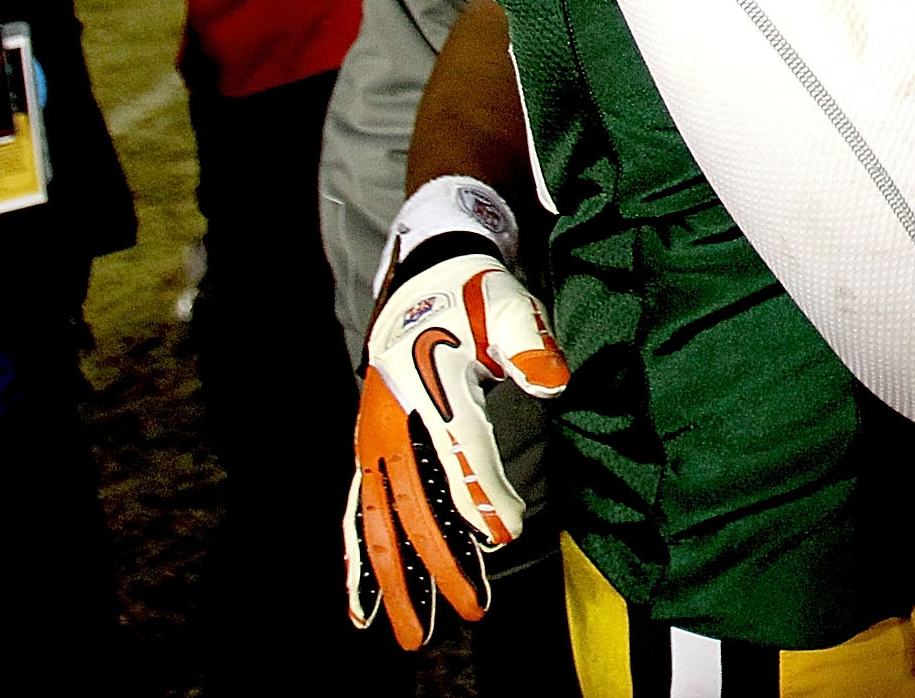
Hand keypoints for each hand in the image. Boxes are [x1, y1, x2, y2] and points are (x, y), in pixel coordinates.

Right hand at [345, 178, 569, 650]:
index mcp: (428, 386)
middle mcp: (391, 424)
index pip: (459, 451)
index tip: (505, 534)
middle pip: (416, 504)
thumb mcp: (508, 306)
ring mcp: (373, 444)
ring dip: (397, 581)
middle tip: (473, 611)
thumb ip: (529, 344)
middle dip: (443, 562)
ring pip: (380, 525)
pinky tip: (364, 609)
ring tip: (413, 635)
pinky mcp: (370, 456)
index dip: (480, 494)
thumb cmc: (477, 297)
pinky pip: (359, 517)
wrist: (425, 279)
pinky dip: (359, 563)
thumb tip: (554, 380)